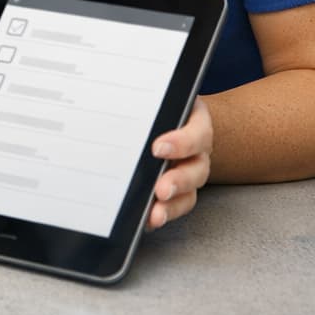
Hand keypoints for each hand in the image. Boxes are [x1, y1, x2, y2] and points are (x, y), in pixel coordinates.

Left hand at [147, 96, 212, 228]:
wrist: (167, 111)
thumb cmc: (157, 103)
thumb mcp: (157, 96)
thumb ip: (146, 100)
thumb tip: (117, 101)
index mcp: (196, 122)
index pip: (197, 133)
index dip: (181, 143)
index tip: (158, 149)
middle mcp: (198, 150)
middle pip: (197, 169)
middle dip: (178, 181)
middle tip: (160, 189)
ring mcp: (190, 171)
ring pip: (189, 192)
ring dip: (172, 205)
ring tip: (155, 214)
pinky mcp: (179, 189)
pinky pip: (175, 205)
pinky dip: (163, 213)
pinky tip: (148, 219)